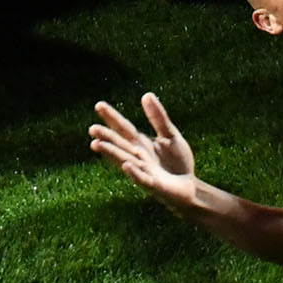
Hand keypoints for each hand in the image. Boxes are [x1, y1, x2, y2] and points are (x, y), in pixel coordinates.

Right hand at [89, 93, 200, 211]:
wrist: (190, 187)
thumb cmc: (178, 162)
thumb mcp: (170, 135)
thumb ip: (158, 117)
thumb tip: (146, 94)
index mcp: (140, 143)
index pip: (123, 127)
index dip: (111, 117)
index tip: (99, 105)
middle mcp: (137, 156)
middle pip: (119, 144)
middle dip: (106, 137)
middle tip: (92, 128)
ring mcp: (143, 171)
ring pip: (124, 160)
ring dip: (111, 153)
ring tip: (97, 145)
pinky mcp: (153, 185)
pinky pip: (141, 178)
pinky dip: (134, 173)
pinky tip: (126, 165)